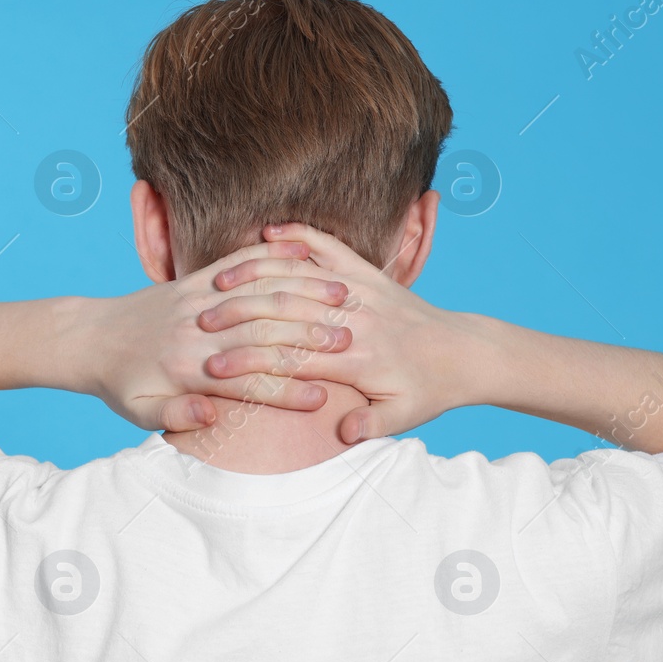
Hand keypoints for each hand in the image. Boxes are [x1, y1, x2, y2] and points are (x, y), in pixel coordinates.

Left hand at [89, 238, 355, 431]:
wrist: (90, 338)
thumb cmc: (120, 384)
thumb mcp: (139, 413)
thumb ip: (175, 416)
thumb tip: (212, 417)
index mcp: (187, 369)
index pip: (246, 381)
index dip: (285, 391)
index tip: (322, 400)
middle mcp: (197, 330)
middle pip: (262, 332)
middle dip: (307, 339)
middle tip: (349, 344)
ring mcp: (198, 299)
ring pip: (259, 293)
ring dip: (302, 294)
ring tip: (341, 301)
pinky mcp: (196, 279)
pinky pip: (241, 263)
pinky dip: (275, 258)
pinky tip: (308, 257)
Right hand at [199, 221, 474, 442]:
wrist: (464, 352)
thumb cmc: (430, 392)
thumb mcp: (405, 416)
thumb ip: (372, 423)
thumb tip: (343, 429)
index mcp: (360, 359)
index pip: (294, 360)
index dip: (251, 365)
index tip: (212, 369)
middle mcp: (357, 319)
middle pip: (287, 315)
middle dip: (240, 318)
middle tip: (198, 323)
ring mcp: (362, 290)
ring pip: (301, 275)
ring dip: (258, 276)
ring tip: (218, 284)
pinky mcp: (368, 272)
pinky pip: (329, 247)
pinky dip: (299, 237)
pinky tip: (267, 232)